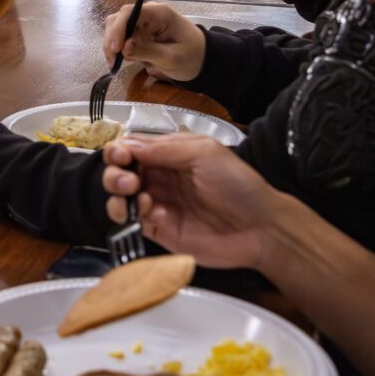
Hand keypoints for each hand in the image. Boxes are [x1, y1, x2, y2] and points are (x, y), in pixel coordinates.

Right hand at [101, 135, 280, 269]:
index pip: (134, 148)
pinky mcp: (160, 231)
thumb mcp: (204, 153)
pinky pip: (133, 222)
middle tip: (126, 177)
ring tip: (133, 192)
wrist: (259, 227)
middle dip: (115, 171)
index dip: (121, 150)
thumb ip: (165, 148)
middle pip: (121, 171)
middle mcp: (162, 178)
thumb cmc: (239, 185)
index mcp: (172, 155)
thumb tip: (129, 144)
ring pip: (120, 197)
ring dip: (117, 193)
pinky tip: (150, 210)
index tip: (120, 154)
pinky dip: (131, 215)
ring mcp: (160, 204)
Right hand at [103, 1, 206, 82]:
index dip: (118, 29)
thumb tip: (124, 48)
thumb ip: (148, 51)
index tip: (115, 49)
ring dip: (114, 44)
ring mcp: (144, 22)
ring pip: (118, 27)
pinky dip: (119, 48)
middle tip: (113, 61)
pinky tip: (125, 60)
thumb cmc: (192, 56)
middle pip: (120, 19)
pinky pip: (124, 36)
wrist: (203, 60)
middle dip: (113, 39)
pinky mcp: (142, 32)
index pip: (130, 12)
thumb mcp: (172, 58)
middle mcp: (149, 14)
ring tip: (118, 62)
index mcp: (160, 14)